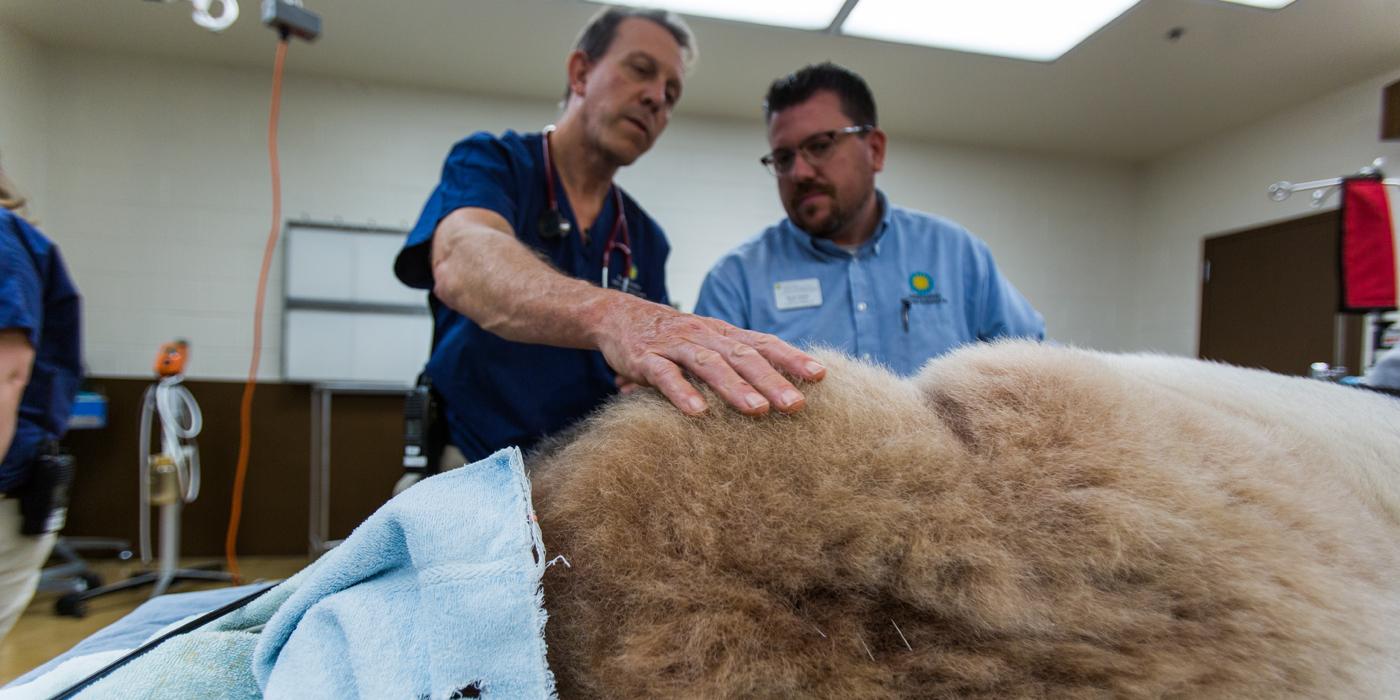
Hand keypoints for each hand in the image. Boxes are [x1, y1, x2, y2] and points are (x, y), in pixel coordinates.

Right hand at [594, 297, 825, 415]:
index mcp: (723, 334)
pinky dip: (682, 393)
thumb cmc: (673, 337)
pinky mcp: (646, 359)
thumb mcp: (707, 343)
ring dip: (735, 388)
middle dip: (772, 380)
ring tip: (758, 410)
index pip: (764, 343)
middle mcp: (704, 336)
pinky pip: (665, 376)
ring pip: (709, 364)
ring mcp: (675, 346)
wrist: (617, 316)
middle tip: (796, 405)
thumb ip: (736, 361)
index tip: (821, 376)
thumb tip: (779, 386)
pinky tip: (698, 413)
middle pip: (743, 356)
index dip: (792, 358)